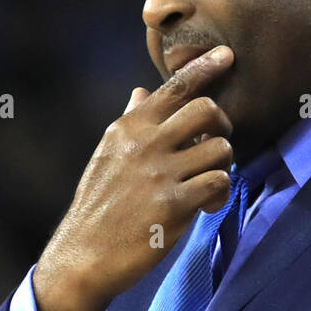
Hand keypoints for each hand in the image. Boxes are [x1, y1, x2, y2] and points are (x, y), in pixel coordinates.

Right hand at [32, 45, 235, 310]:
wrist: (83, 256)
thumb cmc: (99, 207)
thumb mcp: (107, 157)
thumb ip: (131, 123)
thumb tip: (141, 91)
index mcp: (129, 127)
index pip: (174, 87)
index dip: (206, 67)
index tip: (227, 54)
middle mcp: (144, 143)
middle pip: (208, 109)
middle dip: (223, 126)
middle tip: (215, 147)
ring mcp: (159, 173)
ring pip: (220, 148)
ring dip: (223, 166)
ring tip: (208, 185)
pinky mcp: (173, 205)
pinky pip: (219, 182)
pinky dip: (220, 194)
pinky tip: (207, 206)